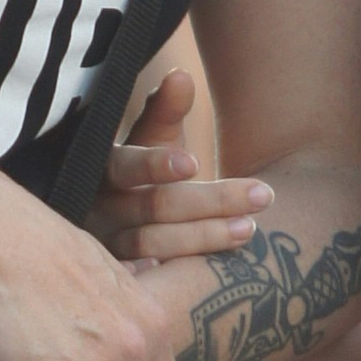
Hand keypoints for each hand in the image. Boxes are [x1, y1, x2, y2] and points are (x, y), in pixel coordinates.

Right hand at [90, 65, 278, 266]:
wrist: (111, 227)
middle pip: (154, 207)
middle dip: (210, 201)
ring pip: (153, 245)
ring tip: (250, 228)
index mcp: (104, 169)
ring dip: (204, 238)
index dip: (156, 165)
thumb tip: (180, 75)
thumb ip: (165, 111)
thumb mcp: (152, 142)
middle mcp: (98, 209)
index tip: (193, 164)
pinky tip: (201, 280)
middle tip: (262, 196)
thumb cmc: (141, 176)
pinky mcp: (117, 281)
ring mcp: (105, 249)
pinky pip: (144, 285)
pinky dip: (169, 281)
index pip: (126, 166)